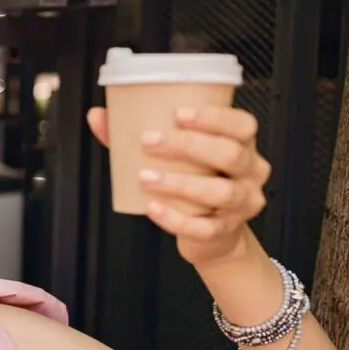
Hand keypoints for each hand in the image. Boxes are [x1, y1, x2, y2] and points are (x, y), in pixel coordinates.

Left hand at [87, 105, 270, 265]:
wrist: (212, 235)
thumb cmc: (195, 182)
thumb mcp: (175, 156)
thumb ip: (137, 135)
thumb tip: (98, 116)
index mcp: (243, 145)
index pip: (243, 125)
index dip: (215, 118)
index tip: (179, 114)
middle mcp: (250, 173)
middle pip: (230, 154)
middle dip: (188, 145)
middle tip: (148, 142)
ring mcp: (242, 204)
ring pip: (220, 192)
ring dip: (179, 183)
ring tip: (146, 177)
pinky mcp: (224, 231)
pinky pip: (204, 227)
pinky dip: (175, 219)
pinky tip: (152, 208)